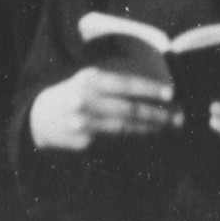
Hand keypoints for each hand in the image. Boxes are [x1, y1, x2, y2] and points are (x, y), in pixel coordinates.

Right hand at [27, 68, 180, 151]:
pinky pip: (116, 140)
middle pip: (129, 110)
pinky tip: (148, 134)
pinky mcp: (84, 142)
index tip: (171, 93)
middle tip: (178, 116)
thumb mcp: (88, 78)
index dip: (149, 89)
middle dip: (157, 114)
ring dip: (150, 128)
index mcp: (90, 80)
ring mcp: (85, 124)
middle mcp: (87, 101)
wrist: (41, 117)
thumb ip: (113, 79)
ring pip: (125, 128)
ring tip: (168, 126)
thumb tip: (151, 87)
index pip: (125, 84)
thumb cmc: (74, 93)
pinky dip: (134, 137)